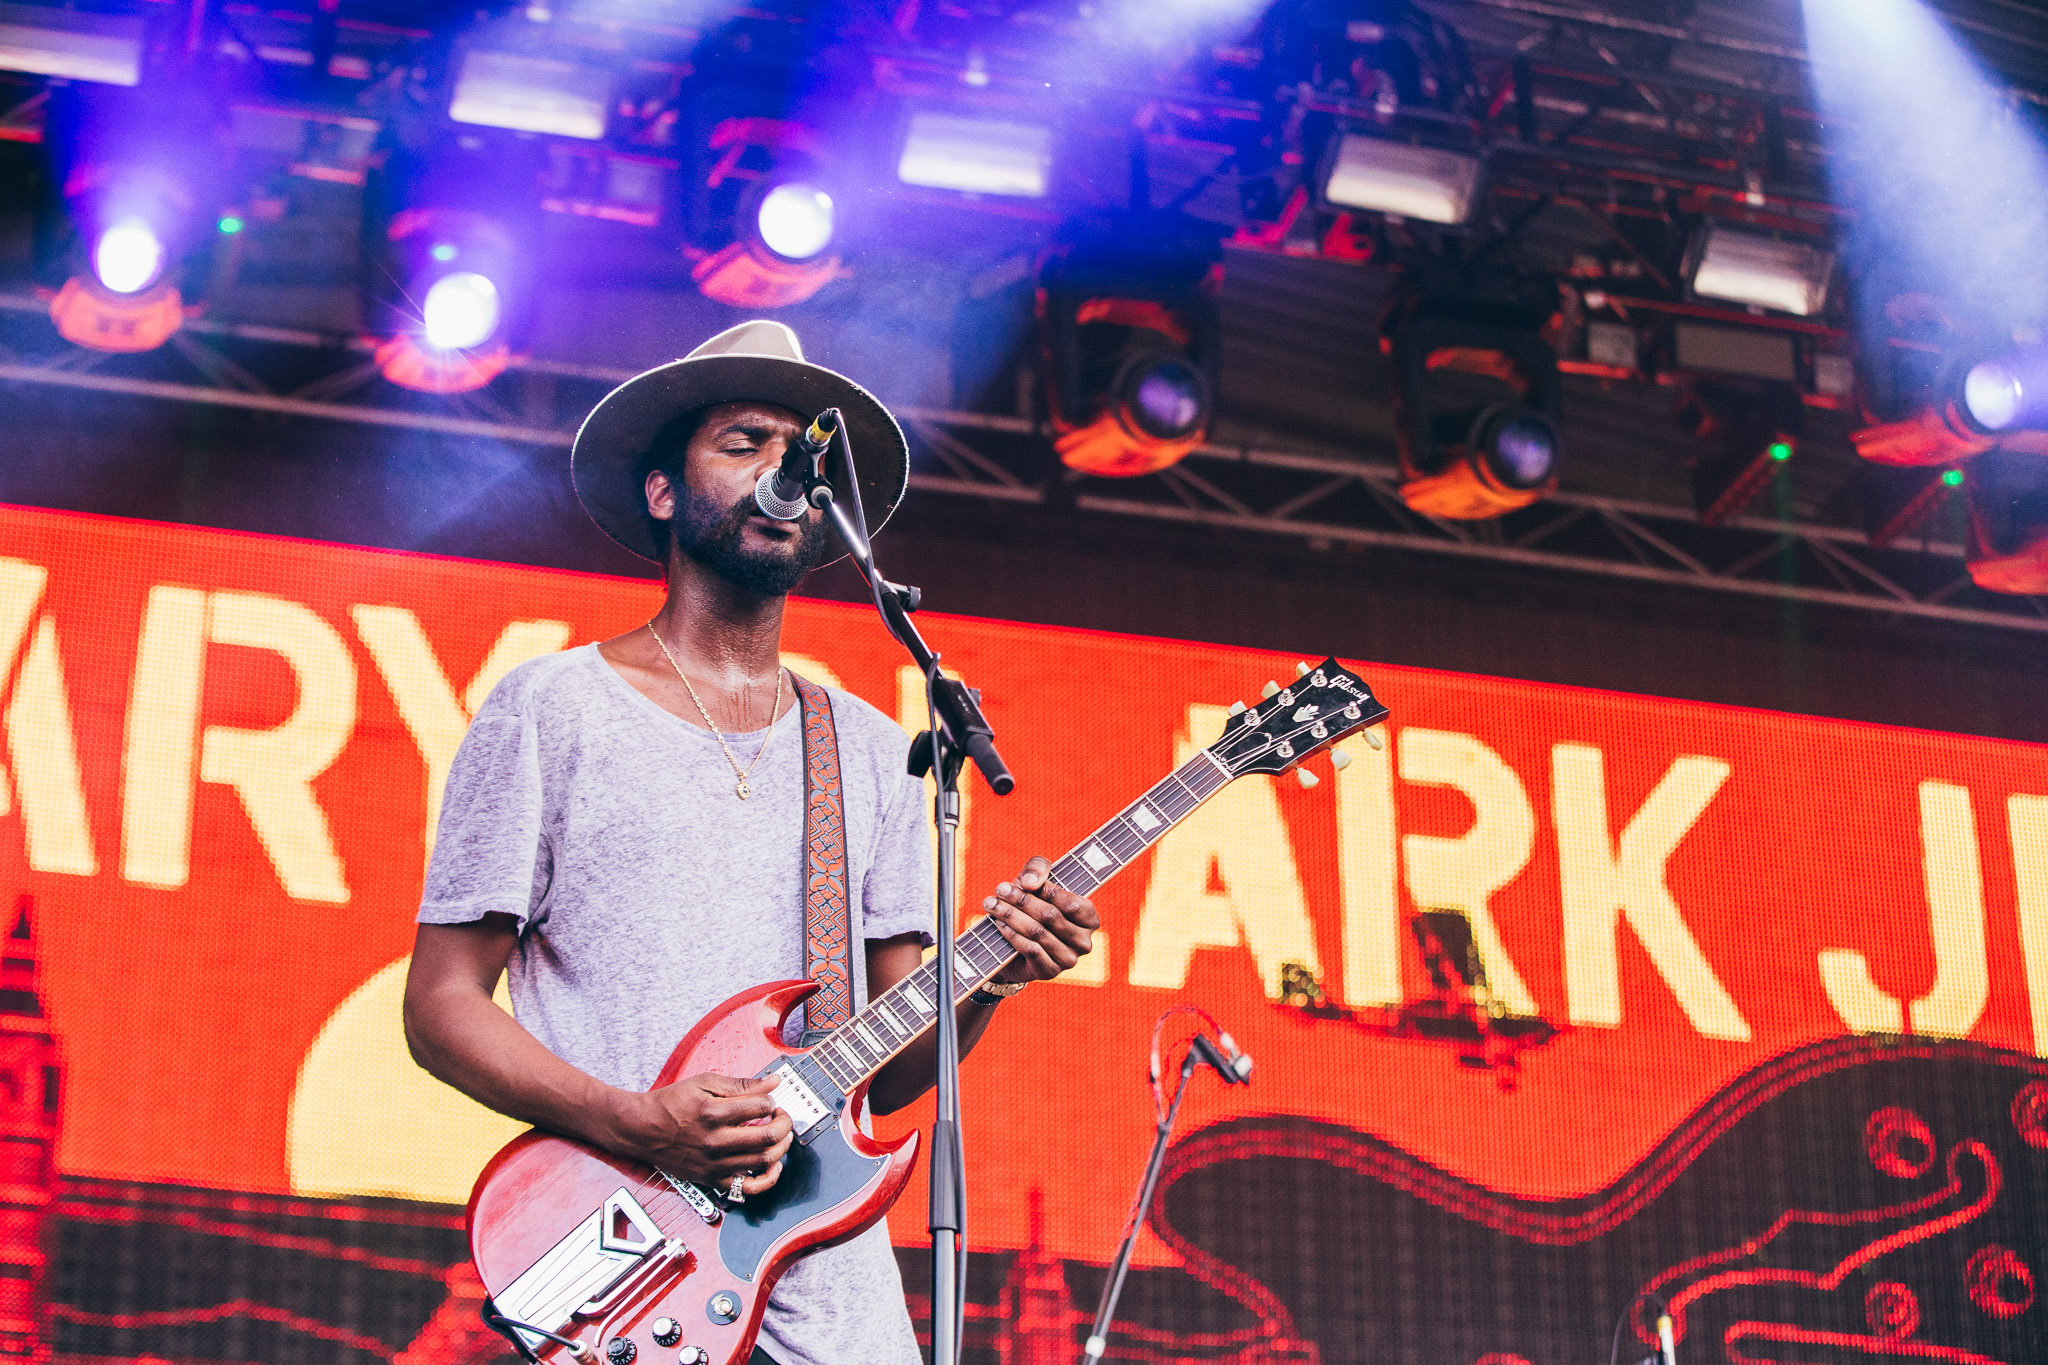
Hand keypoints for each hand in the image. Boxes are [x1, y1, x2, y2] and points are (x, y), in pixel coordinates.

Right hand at [607, 1073, 791, 1195]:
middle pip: (767, 1137)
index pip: (761, 1107)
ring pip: (763, 1161)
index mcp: (713, 1112)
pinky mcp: (712, 1180)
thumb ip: (742, 1084)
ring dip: (781, 1147)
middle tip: (781, 1117)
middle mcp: (715, 1141)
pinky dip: (768, 1179)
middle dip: (784, 1123)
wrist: (642, 1129)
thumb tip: (773, 1082)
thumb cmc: (671, 1104)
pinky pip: (748, 1188)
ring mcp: (714, 1164)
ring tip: (779, 1136)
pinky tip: (773, 1165)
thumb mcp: (705, 1082)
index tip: (768, 1100)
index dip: (771, 1100)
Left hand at [983, 856, 1099, 982]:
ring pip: (1038, 932)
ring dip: (1011, 916)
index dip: (1047, 891)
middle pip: (1051, 916)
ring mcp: (1069, 960)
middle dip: (1022, 900)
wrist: (1016, 945)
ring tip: (992, 904)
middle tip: (1000, 889)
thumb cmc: (1033, 905)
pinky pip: (1031, 949)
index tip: (1023, 881)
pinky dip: (1013, 934)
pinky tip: (1000, 923)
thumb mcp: (1037, 879)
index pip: (1072, 903)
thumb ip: (1038, 868)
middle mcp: (1084, 942)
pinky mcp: (1050, 972)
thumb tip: (1030, 882)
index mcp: (1090, 919)